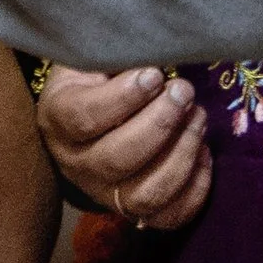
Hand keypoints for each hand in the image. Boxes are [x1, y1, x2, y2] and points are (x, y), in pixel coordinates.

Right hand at [37, 65, 209, 228]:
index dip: (122, 98)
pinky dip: (195, 188)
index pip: (83, 117)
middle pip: (116, 158)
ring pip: (144, 194)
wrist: (89, 117)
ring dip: (181, 155)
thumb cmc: (97, 77)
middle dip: (159, 124)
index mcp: (58, 120)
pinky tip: (204, 152)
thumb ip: (112, 51)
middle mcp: (76, 164)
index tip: (154, 74)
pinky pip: (169, 216)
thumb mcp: (92, 57)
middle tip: (184, 92)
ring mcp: (106, 194)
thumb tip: (154, 46)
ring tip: (199, 117)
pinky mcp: (137, 211)